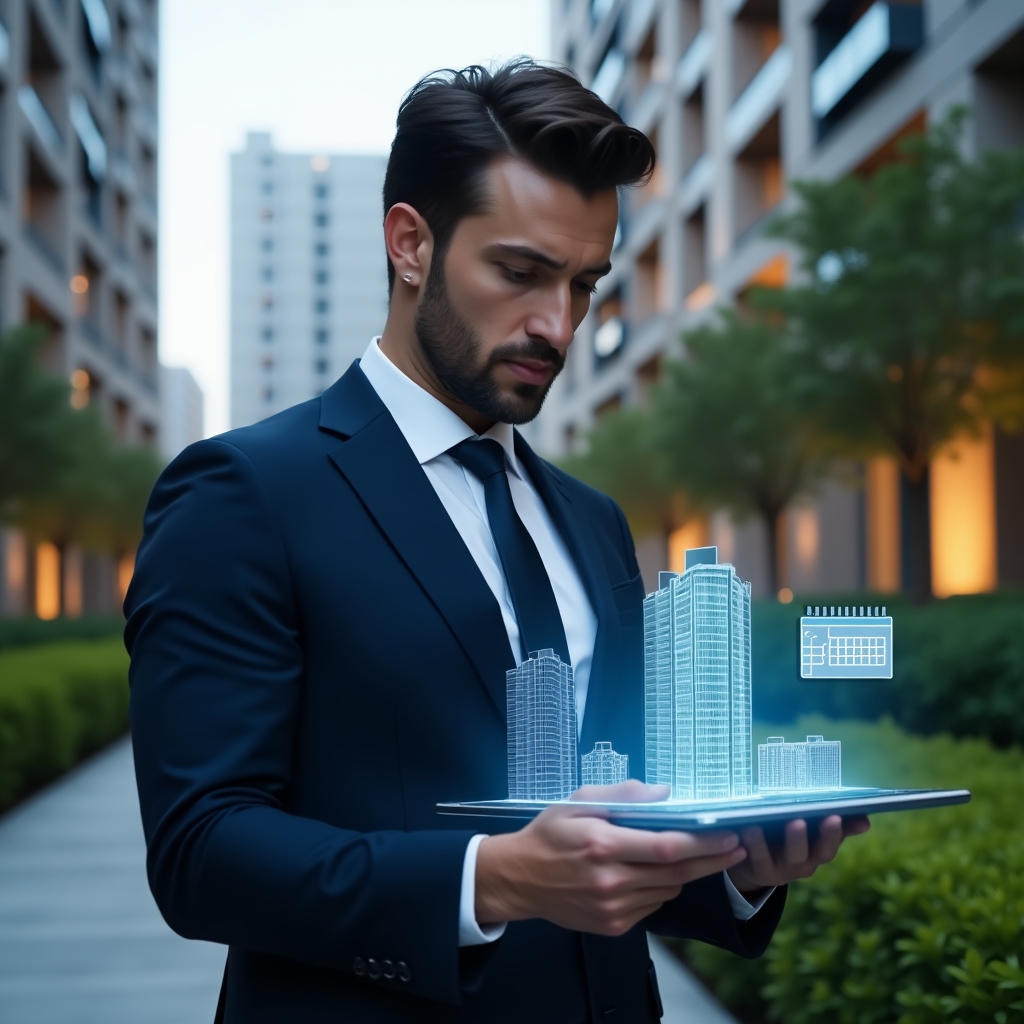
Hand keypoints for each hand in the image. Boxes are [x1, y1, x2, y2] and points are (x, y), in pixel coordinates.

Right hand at [475, 780, 747, 935]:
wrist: (519, 878)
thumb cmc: (549, 834)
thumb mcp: (578, 801)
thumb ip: (623, 794)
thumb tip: (664, 793)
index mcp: (603, 845)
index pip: (667, 846)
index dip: (704, 843)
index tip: (728, 835)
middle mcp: (611, 881)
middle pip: (676, 873)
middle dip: (711, 860)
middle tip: (734, 848)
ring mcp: (613, 908)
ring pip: (668, 890)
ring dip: (684, 873)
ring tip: (692, 856)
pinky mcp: (613, 925)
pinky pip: (653, 906)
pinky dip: (661, 888)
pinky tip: (653, 873)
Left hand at [727, 814, 870, 893]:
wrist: (761, 864)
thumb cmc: (791, 839)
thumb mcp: (815, 833)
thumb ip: (838, 826)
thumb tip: (865, 819)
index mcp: (817, 853)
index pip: (828, 846)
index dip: (833, 834)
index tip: (835, 816)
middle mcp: (801, 865)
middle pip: (802, 854)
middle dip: (800, 838)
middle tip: (797, 820)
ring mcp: (778, 870)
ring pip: (771, 858)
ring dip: (764, 842)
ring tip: (756, 824)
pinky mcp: (758, 870)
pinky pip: (752, 858)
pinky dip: (747, 844)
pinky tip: (741, 829)